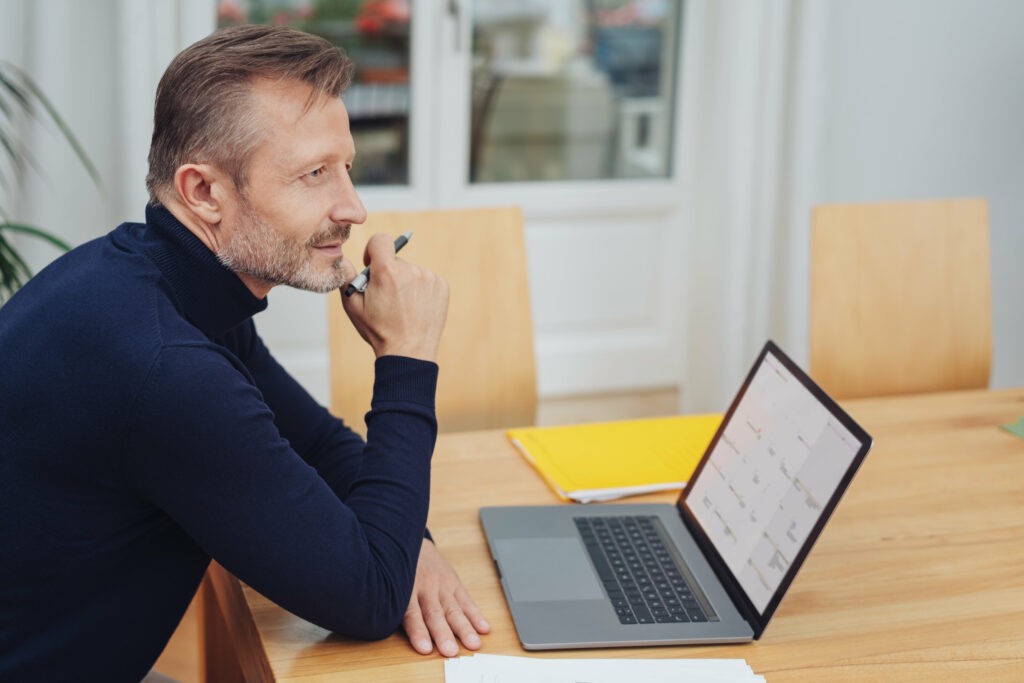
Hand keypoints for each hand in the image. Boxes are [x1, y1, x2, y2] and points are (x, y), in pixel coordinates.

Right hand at [341, 233, 448, 361]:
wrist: (409, 352)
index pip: (380, 240)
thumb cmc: (379, 331)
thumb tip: (343, 258)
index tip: (372, 265)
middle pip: (395, 260)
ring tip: (403, 306)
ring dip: (405, 282)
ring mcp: (429, 278)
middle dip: (389, 274)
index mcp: (387, 272)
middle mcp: (411, 271)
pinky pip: (426, 279)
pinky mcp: (442, 286)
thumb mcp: (353, 306)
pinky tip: (415, 307)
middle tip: (387, 298)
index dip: (372, 251)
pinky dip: (420, 289)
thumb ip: (346, 277)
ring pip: (411, 270)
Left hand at [402, 539, 489, 656]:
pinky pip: (465, 600)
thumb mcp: (387, 586)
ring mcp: (441, 584)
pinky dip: (475, 614)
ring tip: (473, 643)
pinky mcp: (453, 581)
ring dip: (464, 627)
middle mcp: (425, 587)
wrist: (407, 541)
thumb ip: (392, 608)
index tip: (424, 649)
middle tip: (450, 651)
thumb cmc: (394, 571)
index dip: (418, 632)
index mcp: (404, 591)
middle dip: (443, 633)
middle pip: (435, 614)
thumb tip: (391, 631)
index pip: (411, 614)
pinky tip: (483, 628)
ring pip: (453, 609)